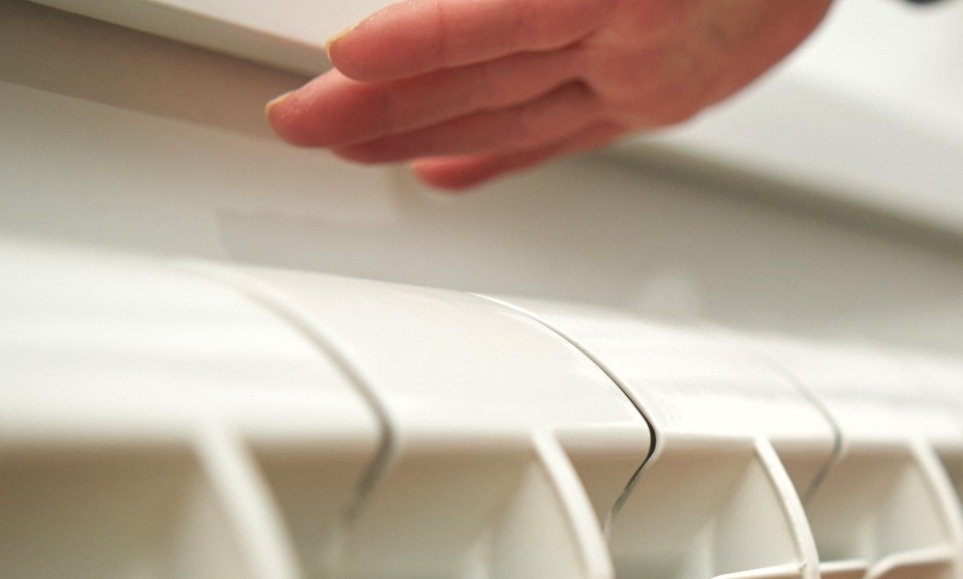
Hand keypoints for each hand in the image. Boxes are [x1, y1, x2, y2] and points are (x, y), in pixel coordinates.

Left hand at [266, 0, 833, 188]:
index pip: (494, 19)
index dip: (413, 43)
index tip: (341, 59)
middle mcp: (633, 50)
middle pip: (484, 85)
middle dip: (381, 107)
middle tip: (299, 123)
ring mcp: (647, 86)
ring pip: (513, 121)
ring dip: (419, 138)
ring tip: (345, 149)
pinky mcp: (663, 102)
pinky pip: (565, 137)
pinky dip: (496, 156)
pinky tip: (442, 174)